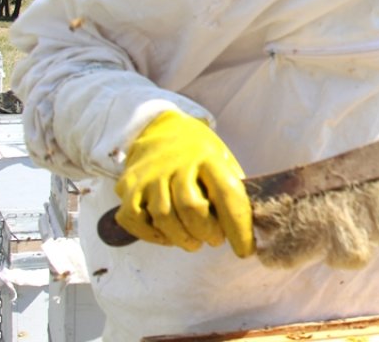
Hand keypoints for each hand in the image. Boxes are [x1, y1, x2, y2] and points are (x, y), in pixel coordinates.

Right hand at [114, 110, 253, 256]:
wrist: (160, 128)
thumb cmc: (199, 153)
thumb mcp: (223, 160)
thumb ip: (232, 189)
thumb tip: (250, 227)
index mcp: (208, 157)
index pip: (227, 194)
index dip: (238, 227)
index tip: (244, 250)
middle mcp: (176, 163)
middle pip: (192, 209)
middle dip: (207, 233)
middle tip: (214, 240)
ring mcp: (149, 175)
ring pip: (163, 218)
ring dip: (181, 238)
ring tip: (193, 241)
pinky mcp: (128, 186)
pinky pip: (134, 219)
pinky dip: (151, 236)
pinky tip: (166, 236)